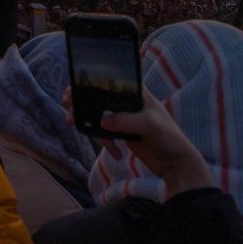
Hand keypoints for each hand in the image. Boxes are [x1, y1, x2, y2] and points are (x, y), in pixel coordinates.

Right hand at [64, 86, 214, 196]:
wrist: (176, 164)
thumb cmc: (169, 138)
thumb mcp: (149, 125)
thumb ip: (126, 121)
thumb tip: (102, 121)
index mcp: (136, 91)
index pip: (110, 79)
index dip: (90, 80)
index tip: (74, 87)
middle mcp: (128, 101)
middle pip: (99, 95)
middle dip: (81, 99)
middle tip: (67, 104)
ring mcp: (123, 117)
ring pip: (97, 113)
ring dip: (84, 117)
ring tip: (71, 122)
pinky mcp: (121, 132)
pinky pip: (102, 130)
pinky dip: (98, 137)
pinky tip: (108, 149)